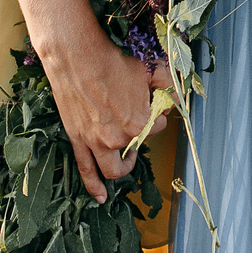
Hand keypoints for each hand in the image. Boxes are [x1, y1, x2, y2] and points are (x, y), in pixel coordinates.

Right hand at [35, 32, 171, 202]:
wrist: (76, 55)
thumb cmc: (112, 60)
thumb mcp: (150, 68)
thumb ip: (167, 84)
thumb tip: (175, 95)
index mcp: (139, 122)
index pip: (157, 128)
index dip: (156, 115)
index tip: (151, 103)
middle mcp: (119, 138)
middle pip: (137, 148)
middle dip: (141, 139)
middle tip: (139, 125)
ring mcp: (96, 142)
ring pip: (112, 170)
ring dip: (123, 168)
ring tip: (127, 160)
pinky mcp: (78, 140)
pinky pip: (86, 170)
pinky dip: (94, 186)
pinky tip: (100, 197)